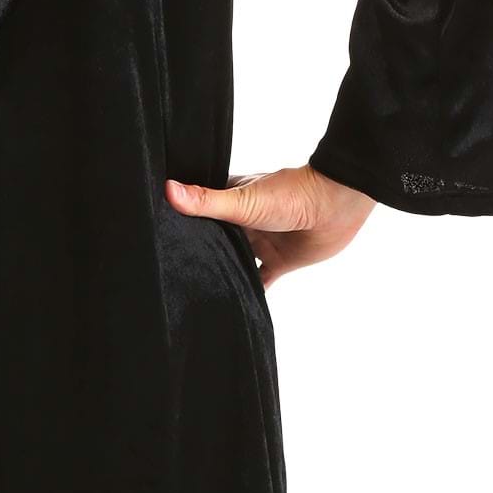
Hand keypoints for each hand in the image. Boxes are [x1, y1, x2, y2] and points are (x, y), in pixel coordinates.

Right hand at [166, 164, 373, 287]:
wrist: (336, 206)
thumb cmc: (291, 194)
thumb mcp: (242, 201)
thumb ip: (206, 201)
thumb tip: (167, 190)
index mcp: (232, 200)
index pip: (200, 213)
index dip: (181, 223)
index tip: (157, 238)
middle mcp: (244, 221)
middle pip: (215, 240)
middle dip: (199, 251)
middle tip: (170, 270)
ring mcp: (262, 241)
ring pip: (235, 260)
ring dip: (222, 270)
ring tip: (193, 289)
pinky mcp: (280, 261)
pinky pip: (260, 279)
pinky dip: (250, 289)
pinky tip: (232, 302)